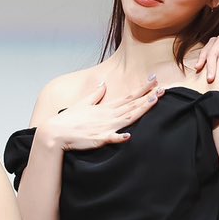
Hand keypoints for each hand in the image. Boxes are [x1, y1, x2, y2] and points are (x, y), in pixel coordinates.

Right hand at [42, 78, 158, 151]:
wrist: (55, 132)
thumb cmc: (69, 120)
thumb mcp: (83, 104)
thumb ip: (95, 95)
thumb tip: (103, 84)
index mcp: (106, 108)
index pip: (128, 97)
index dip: (142, 89)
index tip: (154, 81)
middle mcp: (108, 115)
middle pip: (132, 105)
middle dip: (148, 97)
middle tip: (163, 89)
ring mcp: (104, 127)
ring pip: (127, 117)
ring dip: (141, 109)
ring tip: (154, 102)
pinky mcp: (98, 139)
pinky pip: (110, 138)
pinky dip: (119, 137)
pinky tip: (129, 136)